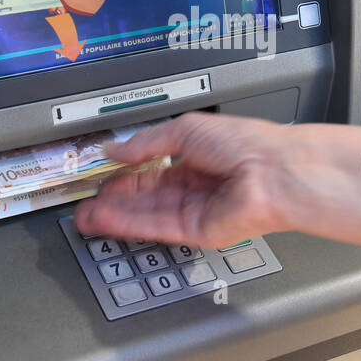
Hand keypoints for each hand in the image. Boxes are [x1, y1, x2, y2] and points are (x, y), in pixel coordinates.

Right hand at [74, 110, 299, 246]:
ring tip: (86, 214)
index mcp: (198, 157)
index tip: (102, 174)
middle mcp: (197, 185)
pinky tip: (108, 218)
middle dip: (114, 198)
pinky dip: (130, 223)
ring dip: (115, 214)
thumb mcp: (187, 128)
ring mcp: (197, 210)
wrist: (274, 171)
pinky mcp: (197, 231)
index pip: (153, 169)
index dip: (125, 173)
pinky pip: (157, 227)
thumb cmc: (248, 144)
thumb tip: (118, 148)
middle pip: (146, 195)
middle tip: (86, 200)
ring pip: (147, 214)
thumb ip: (148, 142)